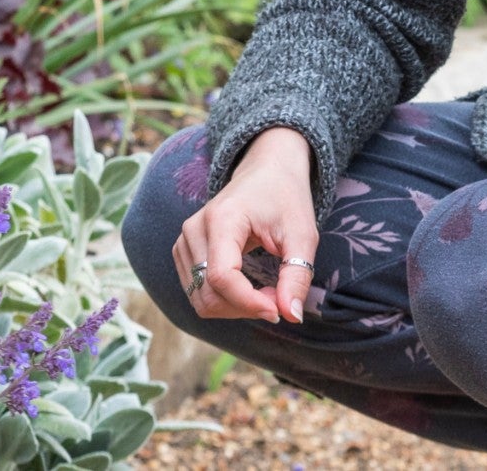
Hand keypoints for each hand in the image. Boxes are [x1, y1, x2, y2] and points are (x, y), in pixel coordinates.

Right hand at [169, 127, 317, 323]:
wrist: (267, 171)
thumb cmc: (286, 198)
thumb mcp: (302, 235)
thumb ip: (297, 275)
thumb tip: (291, 315)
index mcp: (222, 219)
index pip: (222, 278)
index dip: (249, 303)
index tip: (278, 310)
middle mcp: (194, 229)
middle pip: (208, 294)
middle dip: (245, 307)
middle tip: (277, 297)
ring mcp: (184, 240)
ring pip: (200, 298)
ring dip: (234, 308)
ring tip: (264, 291)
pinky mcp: (184, 250)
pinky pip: (196, 291)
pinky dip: (223, 301)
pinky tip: (247, 287)